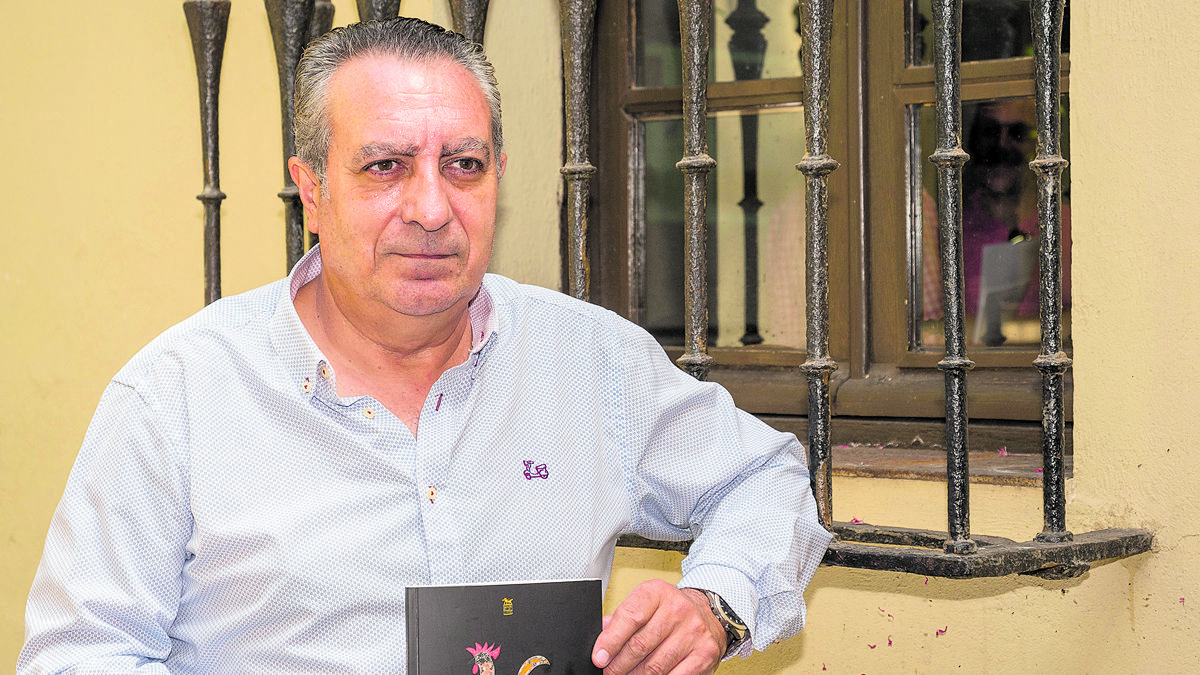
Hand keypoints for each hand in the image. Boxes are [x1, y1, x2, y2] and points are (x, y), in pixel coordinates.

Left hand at [591, 579, 724, 673]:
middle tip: (609, 672)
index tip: (598, 658)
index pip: (630, 617)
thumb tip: (599, 640)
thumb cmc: (668, 611)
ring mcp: (694, 632)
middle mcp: (678, 609)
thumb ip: (621, 620)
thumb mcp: (644, 604)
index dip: (610, 641)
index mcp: (656, 593)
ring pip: (655, 666)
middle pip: (640, 645)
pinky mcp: (705, 653)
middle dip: (619, 665)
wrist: (706, 614)